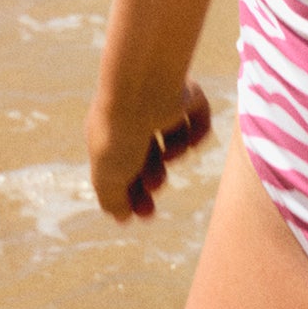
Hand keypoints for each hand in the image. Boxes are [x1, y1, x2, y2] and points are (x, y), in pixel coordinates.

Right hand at [87, 79, 211, 221]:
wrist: (142, 90)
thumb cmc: (120, 135)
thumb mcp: (108, 176)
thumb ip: (113, 199)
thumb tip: (121, 218)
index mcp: (109, 135)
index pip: (122, 168)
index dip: (131, 194)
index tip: (142, 216)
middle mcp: (134, 118)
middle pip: (150, 156)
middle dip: (154, 177)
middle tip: (157, 188)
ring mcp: (160, 104)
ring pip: (175, 139)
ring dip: (175, 155)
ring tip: (168, 156)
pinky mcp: (186, 94)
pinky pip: (198, 120)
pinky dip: (197, 134)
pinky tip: (188, 140)